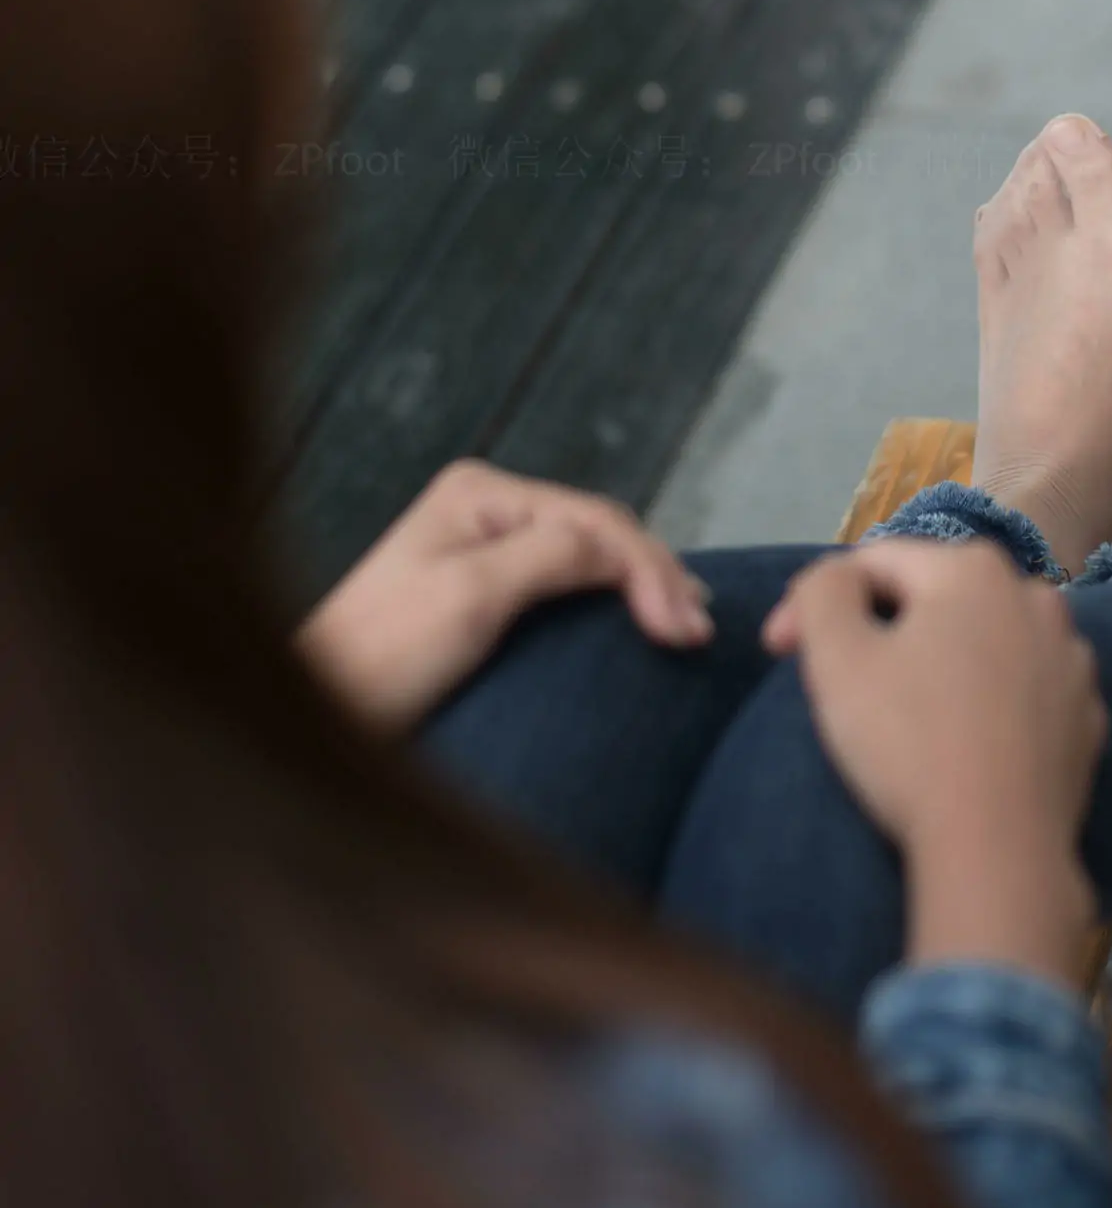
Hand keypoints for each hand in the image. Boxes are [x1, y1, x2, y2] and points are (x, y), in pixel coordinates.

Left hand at [298, 458, 711, 730]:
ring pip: (588, 556)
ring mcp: (483, 547)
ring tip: (684, 629)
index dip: (649, 569)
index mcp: (480, 491)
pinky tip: (637, 623)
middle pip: (598, 531)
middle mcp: (485, 506)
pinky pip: (566, 583)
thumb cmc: (379, 659)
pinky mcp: (481, 592)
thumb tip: (625, 552)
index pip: (595, 519)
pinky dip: (610, 601)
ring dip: (639, 588)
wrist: (316, 716)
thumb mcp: (468, 596)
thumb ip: (551, 555)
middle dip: (654, 575)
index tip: (685, 634)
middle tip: (699, 636)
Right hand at [762, 539, 1106, 986]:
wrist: (998, 852)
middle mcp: (1036, 599)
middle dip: (882, 631)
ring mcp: (1071, 661)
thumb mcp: (838, 657)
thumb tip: (835, 580)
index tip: (779, 651)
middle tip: (839, 685)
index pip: (874, 565)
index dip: (816, 603)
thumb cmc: (909, 744)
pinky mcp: (1087, 721)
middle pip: (934, 601)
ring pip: (983, 645)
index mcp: (974, 569)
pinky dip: (986, 707)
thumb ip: (823, 591)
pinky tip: (960, 746)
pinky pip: (1021, 695)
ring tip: (902, 716)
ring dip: (938, 666)